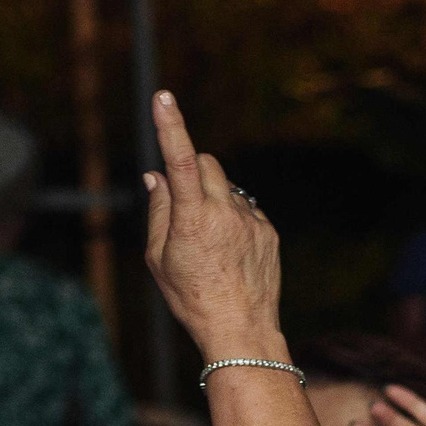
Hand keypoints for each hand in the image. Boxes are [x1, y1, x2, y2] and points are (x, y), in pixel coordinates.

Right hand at [140, 90, 284, 359]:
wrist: (241, 329)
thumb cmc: (191, 296)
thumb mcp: (159, 257)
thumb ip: (159, 210)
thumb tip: (156, 176)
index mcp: (193, 218)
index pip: (178, 160)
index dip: (170, 126)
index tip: (163, 97)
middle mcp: (226, 213)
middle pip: (206, 163)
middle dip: (191, 170)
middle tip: (183, 202)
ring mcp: (252, 220)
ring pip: (228, 186)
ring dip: (213, 196)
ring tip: (209, 239)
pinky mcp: (269, 231)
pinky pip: (246, 207)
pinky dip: (234, 216)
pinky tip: (230, 248)